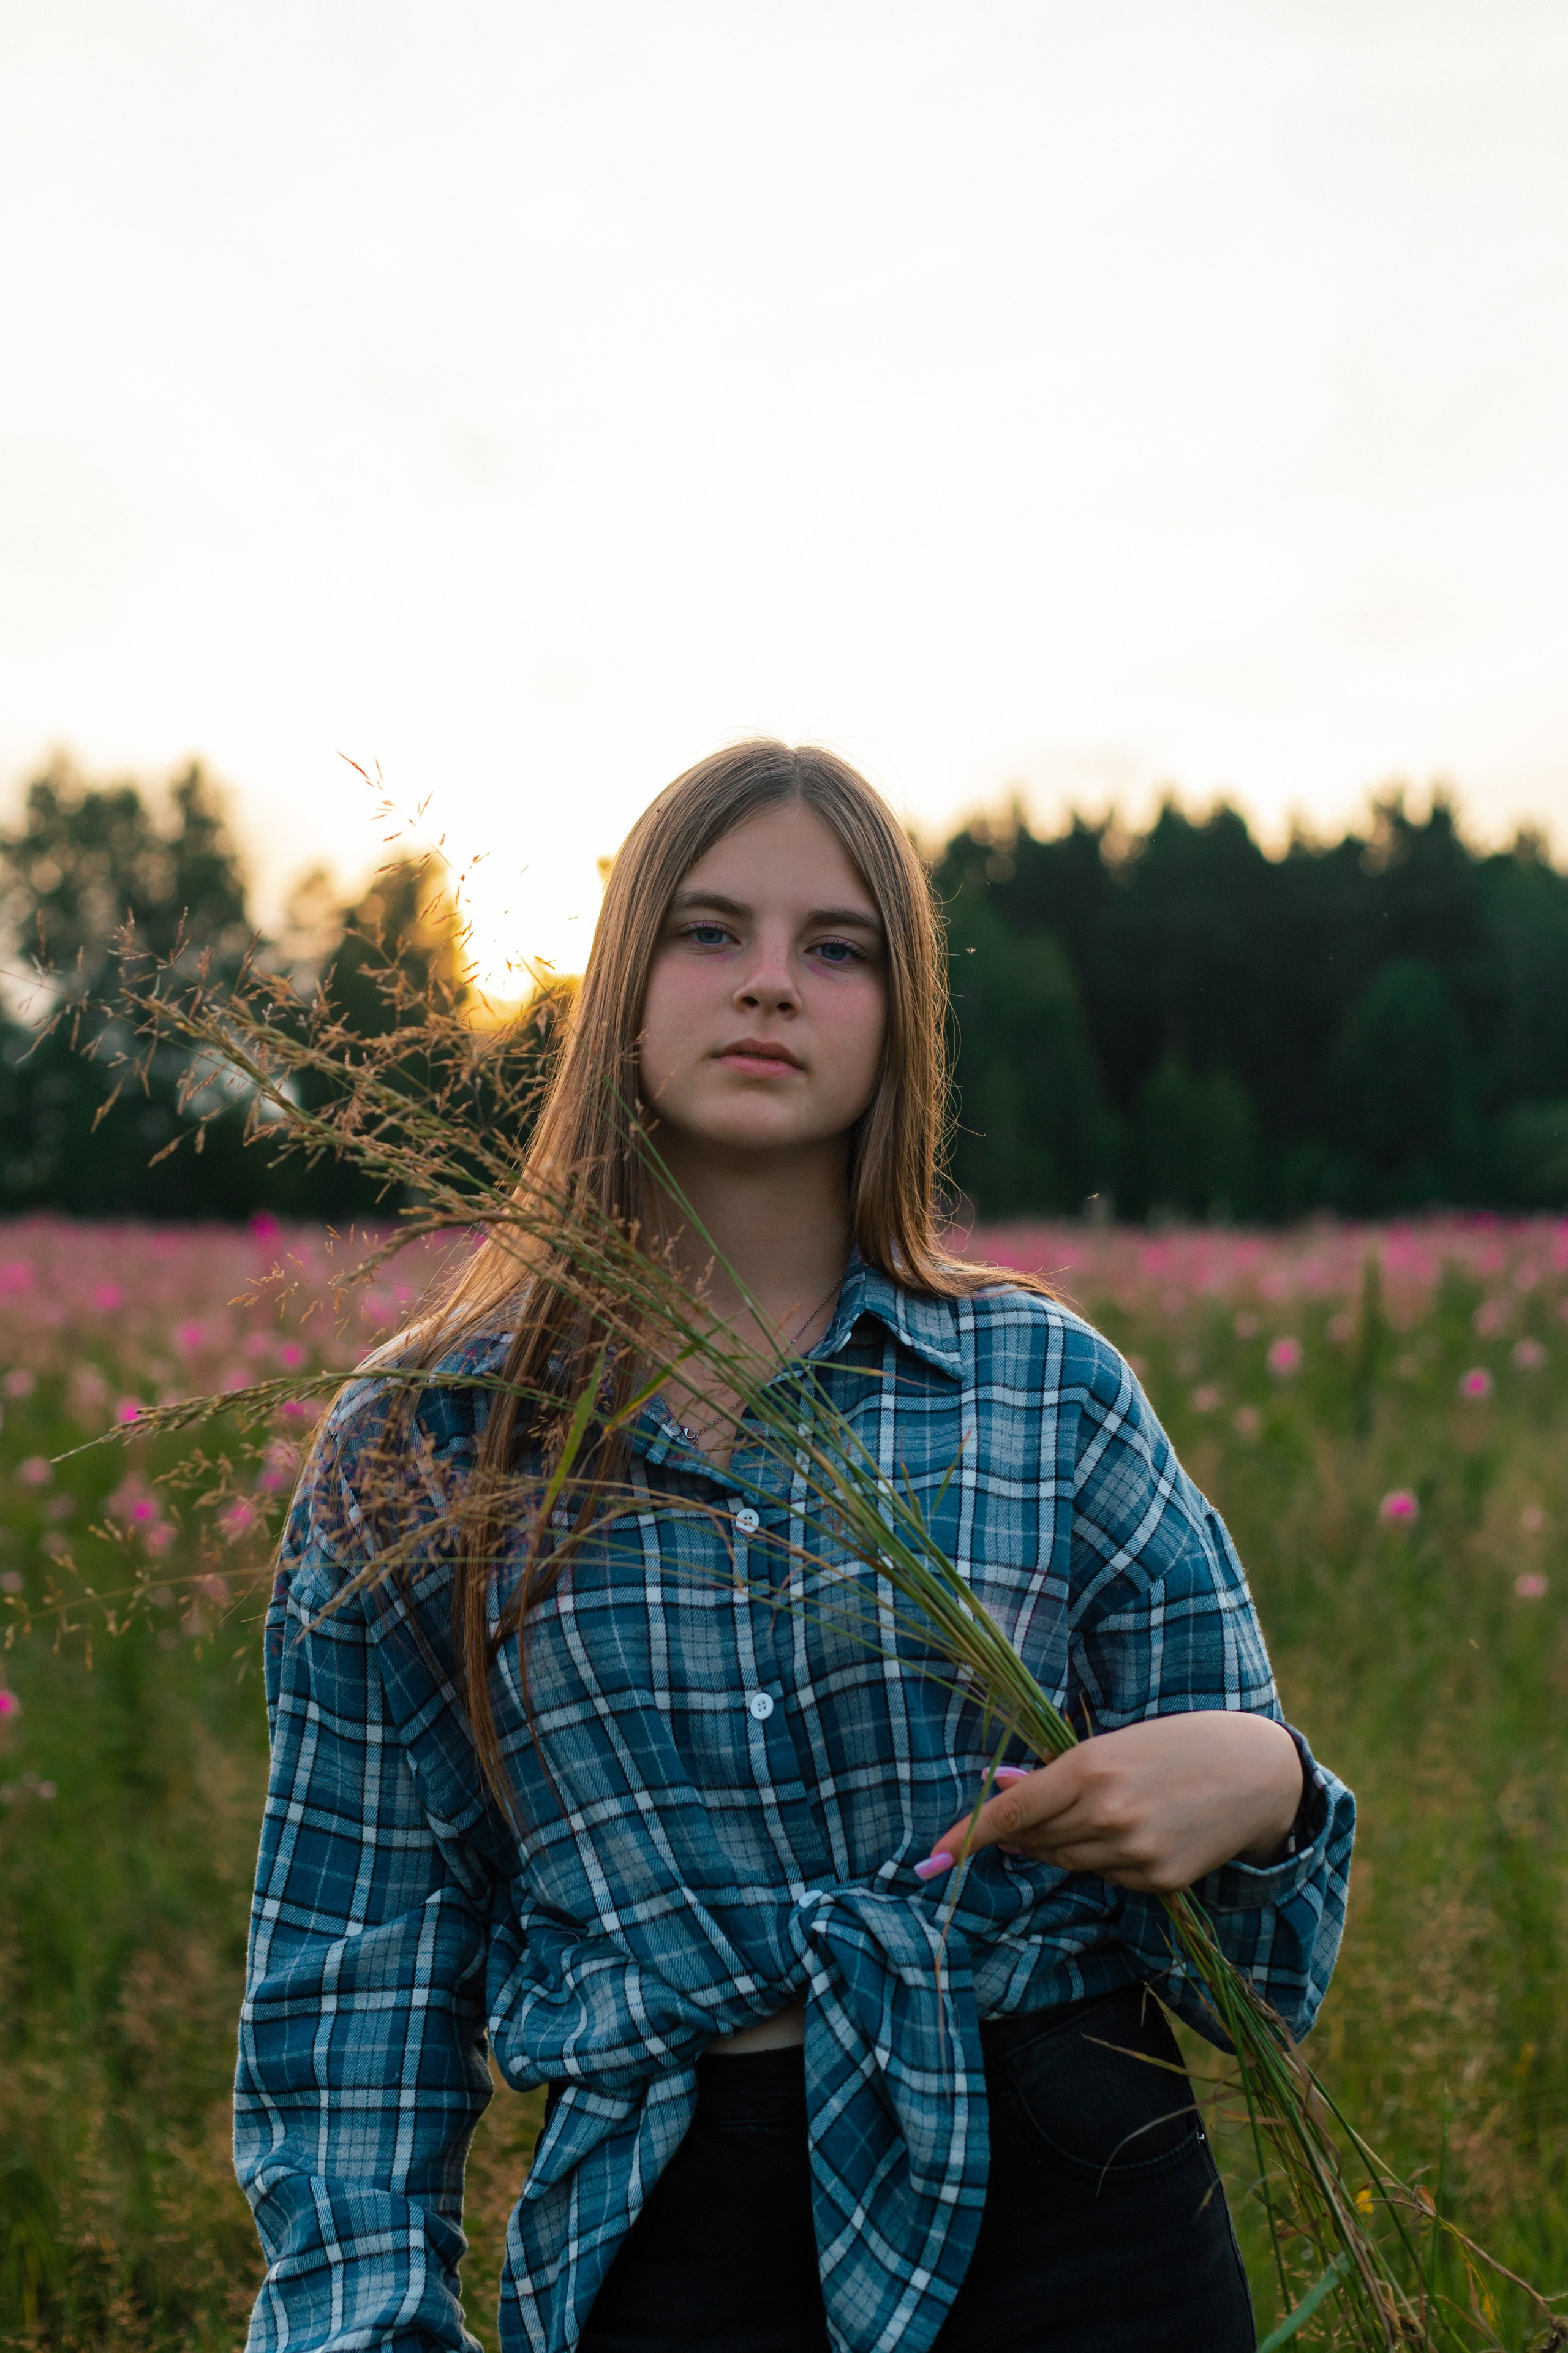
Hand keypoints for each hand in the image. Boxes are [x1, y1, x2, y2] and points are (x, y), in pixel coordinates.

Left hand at [918, 1714, 1304, 1895]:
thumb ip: (1058, 1772)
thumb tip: (1003, 1787)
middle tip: (1030, 1813)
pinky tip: (1133, 1831)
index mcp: (1090, 1769)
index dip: (968, 1836)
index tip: (933, 1858)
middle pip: (1035, 1841)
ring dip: (1061, 1843)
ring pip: (1066, 1862)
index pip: (1012, 1812)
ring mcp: (1133, 1855)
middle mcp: (1107, 1816)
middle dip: (1022, 1832)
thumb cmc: (1179, 1744)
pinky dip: (1103, 1859)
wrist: (1257, 1774)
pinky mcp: (1157, 1882)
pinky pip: (1106, 1877)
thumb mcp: (1115, 1742)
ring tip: (1095, 1812)